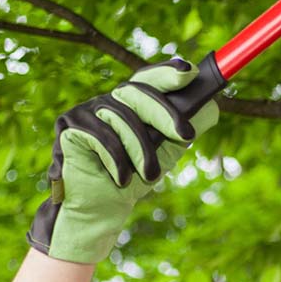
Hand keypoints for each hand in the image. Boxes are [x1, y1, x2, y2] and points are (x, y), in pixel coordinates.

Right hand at [27, 58, 219, 263]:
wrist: (100, 209)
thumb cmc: (132, 179)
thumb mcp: (165, 153)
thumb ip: (182, 130)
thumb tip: (211, 108)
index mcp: (131, 104)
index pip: (150, 79)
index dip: (167, 72)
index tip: (189, 72)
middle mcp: (108, 101)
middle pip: (138, 92)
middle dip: (165, 114)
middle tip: (186, 135)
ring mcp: (86, 110)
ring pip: (122, 117)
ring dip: (141, 151)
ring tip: (149, 176)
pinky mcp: (68, 125)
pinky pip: (100, 135)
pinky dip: (116, 160)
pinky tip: (120, 178)